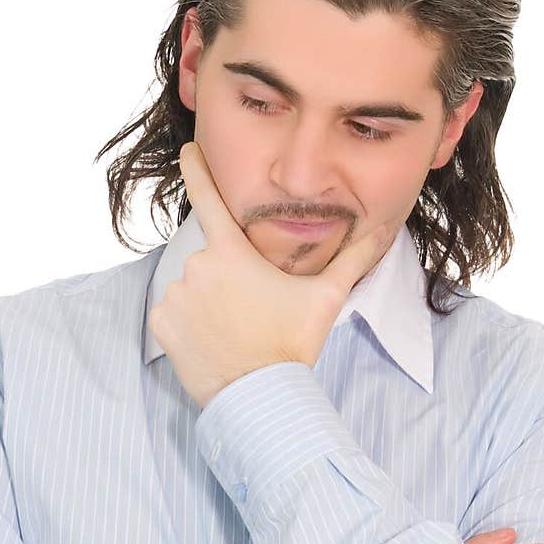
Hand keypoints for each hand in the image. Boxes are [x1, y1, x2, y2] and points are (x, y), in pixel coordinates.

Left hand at [147, 142, 396, 409]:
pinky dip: (188, 326)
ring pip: (191, 290)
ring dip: (208, 304)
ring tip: (234, 333)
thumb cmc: (292, 344)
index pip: (209, 197)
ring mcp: (176, 295)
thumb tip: (382, 231)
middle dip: (228, 281)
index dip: (197, 168)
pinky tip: (212, 344)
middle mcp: (197, 266)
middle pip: (212, 261)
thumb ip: (351, 260)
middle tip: (252, 313)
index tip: (187, 147)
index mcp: (233, 252)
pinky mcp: (161, 324)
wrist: (260, 396)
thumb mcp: (325, 297)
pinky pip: (173, 315)